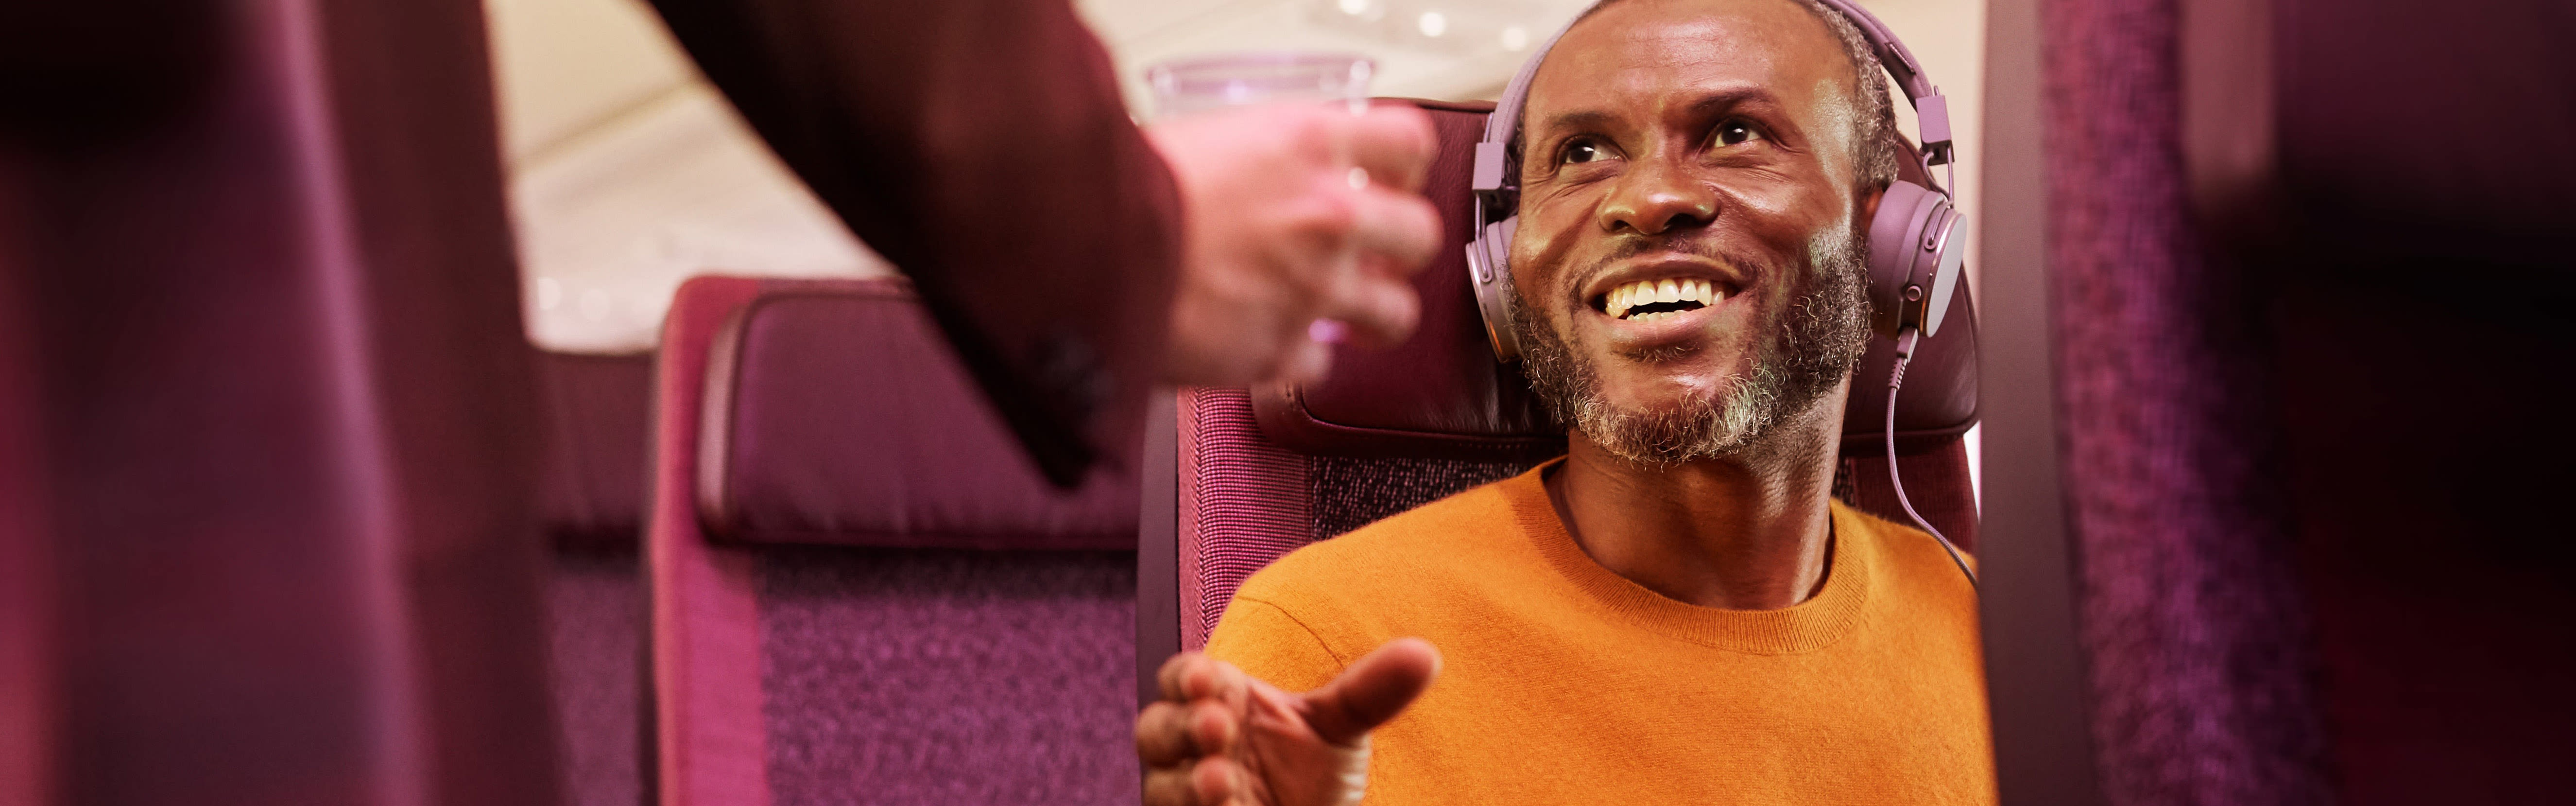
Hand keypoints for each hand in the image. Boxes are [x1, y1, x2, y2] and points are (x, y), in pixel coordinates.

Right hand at [1136, 639, 1439, 805]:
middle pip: (1157, 728)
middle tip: (1218, 726)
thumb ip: (1370, 692)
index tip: (1210, 679)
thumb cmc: (1309, 773)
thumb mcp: (1340, 730)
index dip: (1188, 677)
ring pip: (1162, 785)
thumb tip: (1425, 654)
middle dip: (1182, 725)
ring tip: (1221, 781)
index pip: (1184, 678)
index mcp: (1219, 702)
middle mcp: (1190, 750)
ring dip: (1188, 783)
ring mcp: (1186, 796)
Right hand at [1148, 103, 1442, 386]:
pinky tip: (1269, 342)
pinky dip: (1297, 360)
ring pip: (1395, 314)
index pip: (1409, 144)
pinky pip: (1318, 366)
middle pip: (1419, 235)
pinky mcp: (1278, 352)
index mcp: (1308, 145)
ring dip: (1374, 315)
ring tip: (1348, 315)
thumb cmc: (1121, 187)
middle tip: (1377, 254)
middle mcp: (1325, 217)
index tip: (1393, 180)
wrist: (1077, 247)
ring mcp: (1311, 289)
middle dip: (1401, 248)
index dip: (1406, 167)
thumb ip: (1266, 159)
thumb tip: (1280, 173)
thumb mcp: (1211, 138)